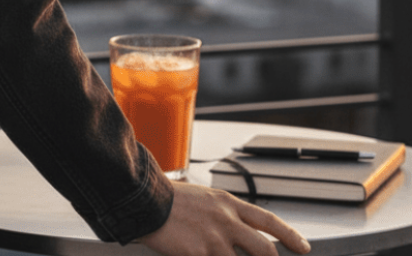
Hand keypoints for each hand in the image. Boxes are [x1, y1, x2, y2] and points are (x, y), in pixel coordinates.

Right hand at [139, 180, 310, 255]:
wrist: (145, 198)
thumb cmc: (168, 198)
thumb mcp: (202, 198)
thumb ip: (222, 214)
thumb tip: (237, 230)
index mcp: (227, 203)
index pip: (268, 220)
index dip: (290, 235)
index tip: (304, 247)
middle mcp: (226, 220)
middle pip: (265, 250)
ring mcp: (215, 239)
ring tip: (218, 253)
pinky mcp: (200, 254)